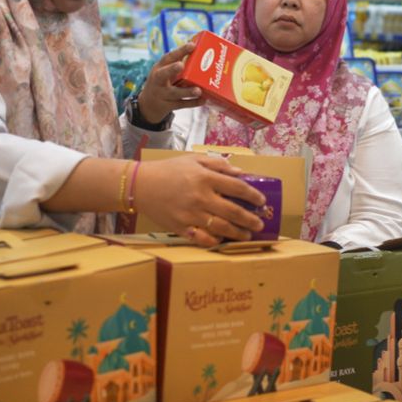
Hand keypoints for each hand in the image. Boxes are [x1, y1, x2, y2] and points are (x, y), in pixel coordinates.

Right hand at [136, 41, 204, 125]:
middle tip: (180, 65)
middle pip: (162, 75)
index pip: (167, 58)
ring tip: (198, 90)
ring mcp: (163, 94)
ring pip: (175, 93)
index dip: (179, 51)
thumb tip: (195, 46)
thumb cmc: (162, 81)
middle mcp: (158, 81)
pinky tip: (203, 99)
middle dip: (171, 69)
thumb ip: (176, 61)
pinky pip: (182, 104)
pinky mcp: (168, 105)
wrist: (148, 104)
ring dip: (187, 91)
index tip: (192, 45)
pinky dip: (193, 103)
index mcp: (159, 68)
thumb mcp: (164, 70)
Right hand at [136, 154, 265, 246]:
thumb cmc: (169, 170)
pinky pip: (202, 238)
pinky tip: (222, 240)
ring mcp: (191, 214)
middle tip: (260, 224)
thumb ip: (217, 164)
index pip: (237, 187)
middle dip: (250, 219)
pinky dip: (214, 241)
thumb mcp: (193, 160)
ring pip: (221, 228)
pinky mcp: (181, 228)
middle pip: (233, 211)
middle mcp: (200, 197)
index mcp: (205, 177)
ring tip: (247, 236)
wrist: (140, 185)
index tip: (261, 201)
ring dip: (238, 233)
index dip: (253, 195)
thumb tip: (240, 172)